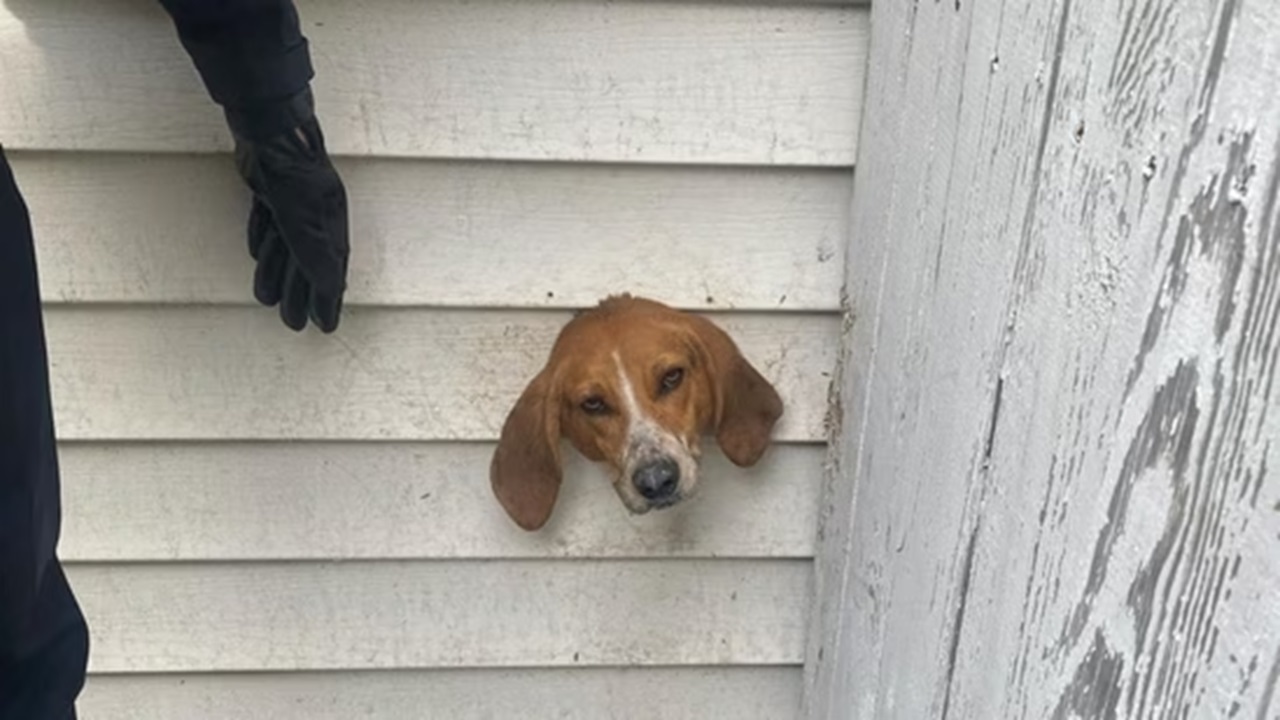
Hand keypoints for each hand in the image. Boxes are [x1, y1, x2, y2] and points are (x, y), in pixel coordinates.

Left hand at [234, 117, 348, 332]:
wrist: (270, 130)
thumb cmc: (293, 173)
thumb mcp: (304, 220)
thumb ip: (315, 254)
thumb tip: (332, 289)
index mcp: (330, 228)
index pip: (331, 274)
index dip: (328, 301)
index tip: (326, 325)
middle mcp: (316, 219)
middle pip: (308, 266)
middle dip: (301, 296)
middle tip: (293, 322)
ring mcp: (293, 205)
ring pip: (286, 249)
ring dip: (277, 275)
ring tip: (267, 299)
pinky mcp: (271, 191)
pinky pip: (269, 227)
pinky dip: (263, 243)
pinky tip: (256, 254)